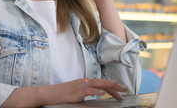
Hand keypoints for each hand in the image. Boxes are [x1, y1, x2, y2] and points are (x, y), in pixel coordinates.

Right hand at [1, 78, 127, 106]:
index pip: (102, 83)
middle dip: (115, 86)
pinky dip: (95, 91)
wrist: (50, 93)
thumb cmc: (63, 94)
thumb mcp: (78, 93)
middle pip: (103, 82)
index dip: (113, 87)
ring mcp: (81, 85)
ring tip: (118, 88)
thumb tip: (98, 95)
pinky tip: (101, 93)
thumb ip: (88, 93)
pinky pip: (88, 90)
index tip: (122, 90)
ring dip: (109, 86)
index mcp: (87, 81)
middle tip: (125, 89)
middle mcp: (85, 81)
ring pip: (98, 84)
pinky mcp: (76, 91)